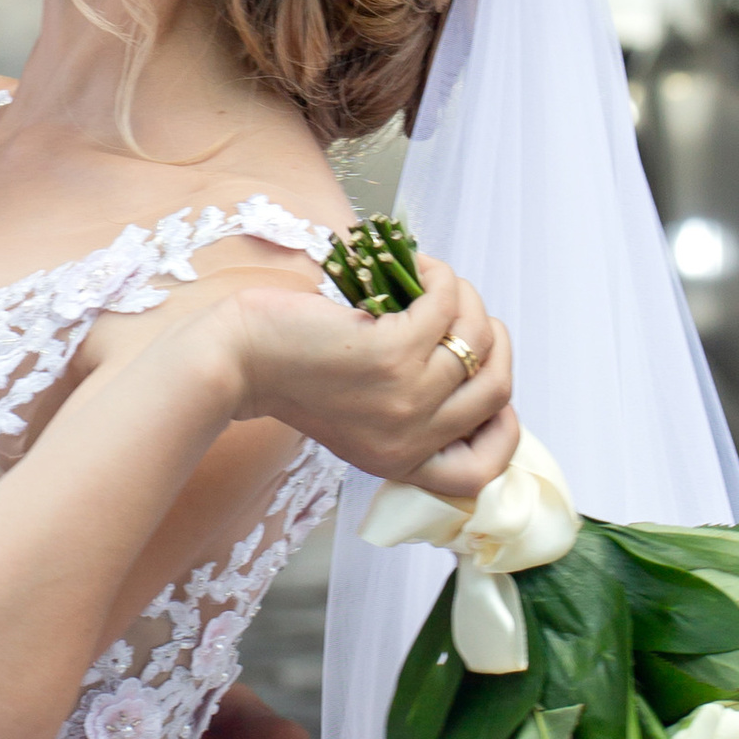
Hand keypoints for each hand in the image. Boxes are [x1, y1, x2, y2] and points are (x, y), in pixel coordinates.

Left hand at [215, 262, 515, 499]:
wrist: (235, 360)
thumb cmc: (290, 374)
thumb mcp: (357, 417)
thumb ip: (409, 410)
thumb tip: (473, 361)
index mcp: (400, 461)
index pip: (480, 472)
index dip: (503, 429)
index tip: (489, 387)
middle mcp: (408, 438)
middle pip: (497, 391)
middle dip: (493, 340)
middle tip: (463, 311)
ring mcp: (404, 397)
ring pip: (478, 340)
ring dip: (466, 297)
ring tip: (434, 280)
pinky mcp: (391, 353)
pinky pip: (447, 305)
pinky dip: (440, 276)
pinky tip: (416, 266)